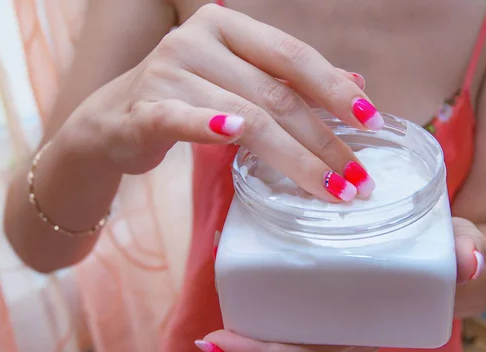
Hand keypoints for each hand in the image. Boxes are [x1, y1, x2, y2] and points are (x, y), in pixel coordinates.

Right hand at [66, 3, 379, 201]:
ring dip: (295, 158)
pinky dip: (209, 126)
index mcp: (228, 26)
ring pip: (246, 115)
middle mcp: (197, 40)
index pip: (293, 55)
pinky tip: (235, 136)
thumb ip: (291, 82)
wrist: (112, 122)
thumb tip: (356, 85)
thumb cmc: (186, 99)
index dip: (335, 89)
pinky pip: (180, 117)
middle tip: (359, 179)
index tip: (373, 123)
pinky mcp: (142, 109)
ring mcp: (167, 71)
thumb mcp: (240, 82)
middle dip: (325, 141)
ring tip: (332, 191)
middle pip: (277, 93)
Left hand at [195, 217, 485, 351]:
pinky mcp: (334, 269)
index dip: (272, 350)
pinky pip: (296, 276)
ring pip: (289, 311)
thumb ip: (471, 253)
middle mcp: (348, 318)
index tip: (223, 344)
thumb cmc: (453, 257)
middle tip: (211, 337)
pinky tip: (242, 237)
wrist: (456, 251)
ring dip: (251, 300)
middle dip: (250, 344)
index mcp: (370, 323)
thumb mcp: (467, 251)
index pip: (316, 346)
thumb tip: (469, 261)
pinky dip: (267, 264)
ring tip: (219, 259)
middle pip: (293, 339)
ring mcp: (338, 298)